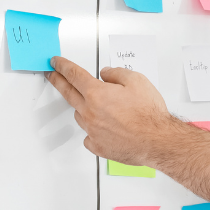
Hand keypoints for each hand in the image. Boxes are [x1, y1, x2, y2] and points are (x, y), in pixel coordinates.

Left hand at [46, 56, 177, 165]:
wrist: (157, 141)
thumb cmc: (149, 114)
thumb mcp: (137, 81)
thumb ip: (116, 74)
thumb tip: (106, 74)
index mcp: (97, 94)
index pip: (74, 75)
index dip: (62, 66)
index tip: (55, 63)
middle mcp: (90, 112)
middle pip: (68, 93)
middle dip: (57, 82)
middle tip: (52, 75)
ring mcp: (92, 131)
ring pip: (80, 115)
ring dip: (83, 108)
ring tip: (96, 106)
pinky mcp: (98, 146)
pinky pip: (88, 136)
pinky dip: (92, 130)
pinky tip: (102, 128)